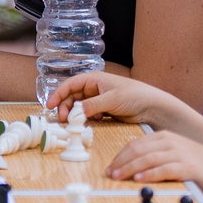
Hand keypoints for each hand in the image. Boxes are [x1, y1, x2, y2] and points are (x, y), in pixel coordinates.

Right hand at [46, 68, 162, 125]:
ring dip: (75, 115)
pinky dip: (85, 119)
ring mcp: (99, 100)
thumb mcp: (112, 99)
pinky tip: (90, 122)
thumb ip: (93, 105)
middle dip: (66, 107)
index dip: (58, 94)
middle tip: (63, 119)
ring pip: (79, 107)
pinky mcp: (104, 110)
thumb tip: (78, 112)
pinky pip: (88, 114)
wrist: (152, 107)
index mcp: (95, 79)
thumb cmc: (135, 96)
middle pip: (72, 97)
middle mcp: (95, 88)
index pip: (71, 84)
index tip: (50, 105)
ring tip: (74, 123)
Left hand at [106, 130, 202, 200]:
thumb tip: (130, 167)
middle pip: (139, 150)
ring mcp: (181, 153)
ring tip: (118, 177)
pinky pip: (165, 170)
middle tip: (109, 174)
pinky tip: (139, 180)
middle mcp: (171, 142)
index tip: (110, 167)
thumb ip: (155, 156)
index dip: (120, 156)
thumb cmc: (197, 166)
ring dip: (130, 168)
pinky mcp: (189, 167)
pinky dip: (150, 174)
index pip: (136, 144)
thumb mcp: (174, 154)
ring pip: (148, 159)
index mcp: (165, 137)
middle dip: (121, 162)